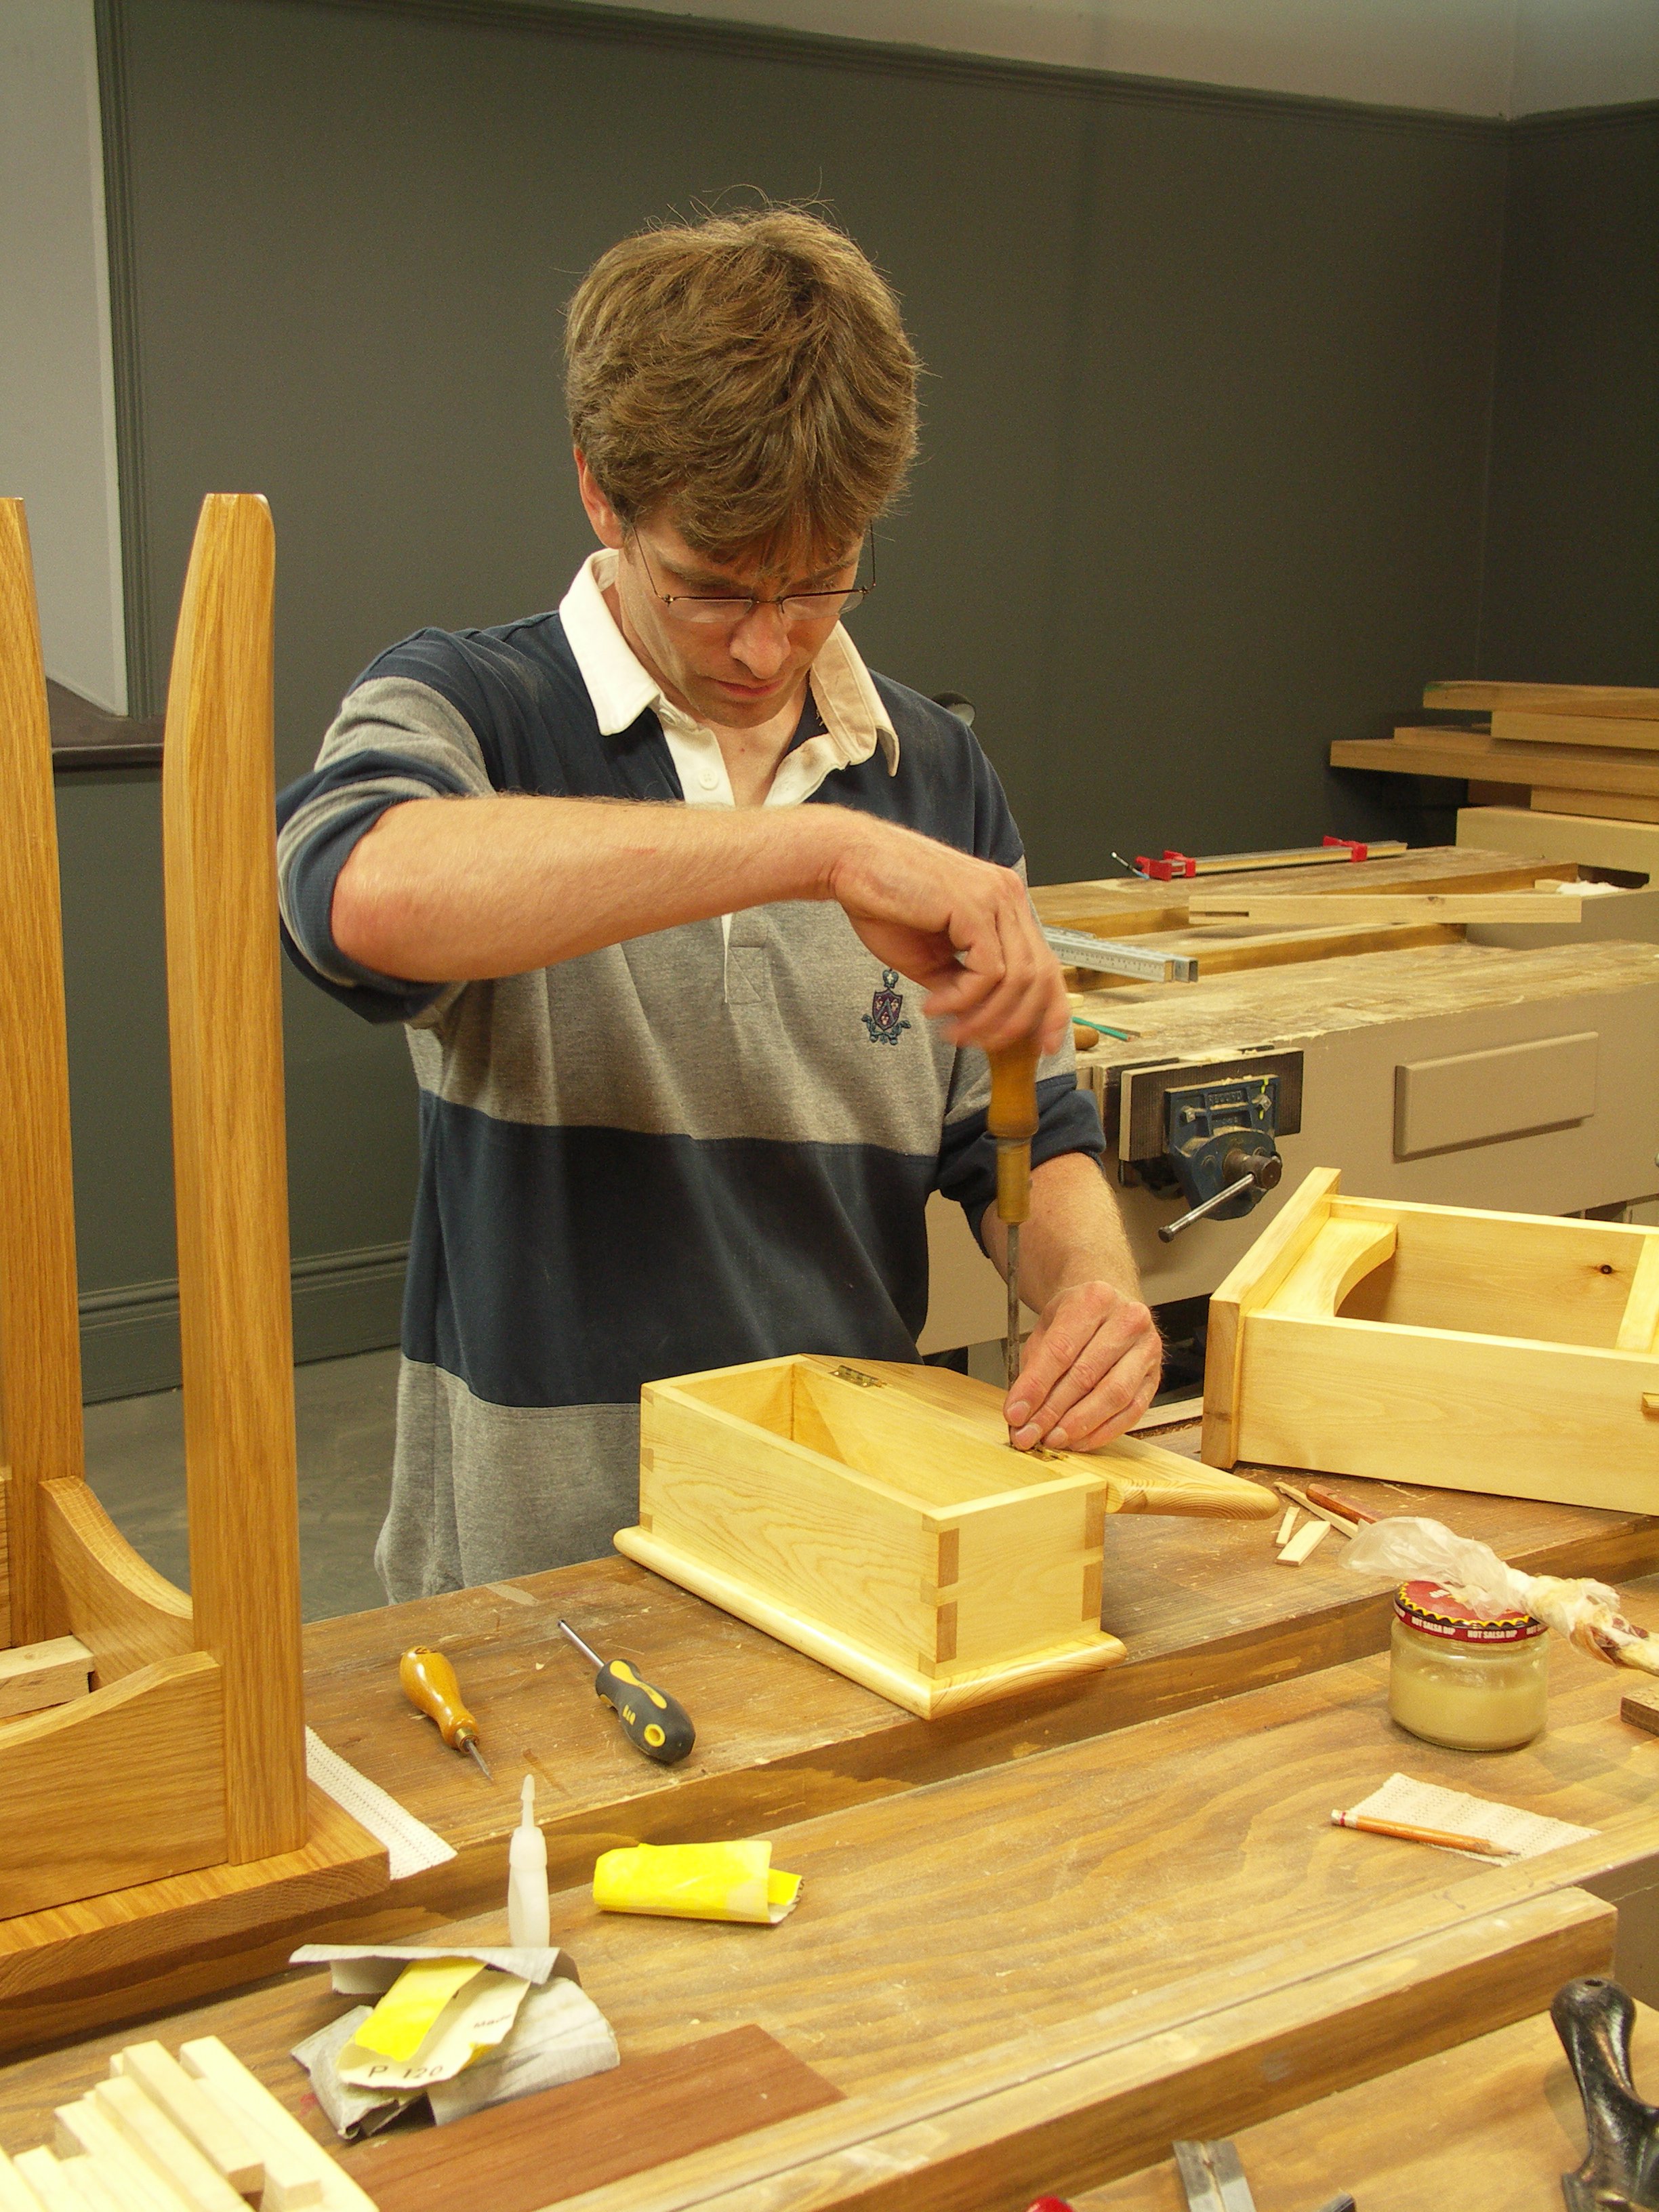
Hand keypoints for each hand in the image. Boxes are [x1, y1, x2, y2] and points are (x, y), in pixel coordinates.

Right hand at [820, 812, 1068, 1054]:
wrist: (848, 863)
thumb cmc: (882, 901)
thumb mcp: (928, 957)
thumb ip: (958, 982)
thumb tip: (975, 1017)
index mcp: (1003, 904)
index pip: (1046, 964)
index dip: (1051, 1011)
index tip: (1042, 1047)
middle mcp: (1008, 897)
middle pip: (1042, 976)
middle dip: (1015, 1023)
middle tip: (978, 1043)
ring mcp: (995, 898)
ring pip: (1018, 979)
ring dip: (985, 1017)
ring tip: (950, 1030)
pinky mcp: (975, 906)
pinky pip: (988, 972)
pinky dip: (963, 999)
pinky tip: (935, 1006)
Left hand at [1003, 1280, 1162, 1450]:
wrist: (1111, 1308)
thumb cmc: (1077, 1319)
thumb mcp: (1047, 1329)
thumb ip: (1033, 1368)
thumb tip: (1020, 1413)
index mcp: (1093, 1300)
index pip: (1060, 1351)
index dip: (1035, 1387)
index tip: (1014, 1414)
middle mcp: (1127, 1320)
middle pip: (1085, 1376)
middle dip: (1052, 1412)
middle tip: (1028, 1434)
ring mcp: (1147, 1348)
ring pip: (1113, 1396)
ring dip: (1079, 1425)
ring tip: (1052, 1439)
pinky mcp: (1155, 1376)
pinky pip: (1132, 1411)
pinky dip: (1103, 1431)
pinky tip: (1080, 1440)